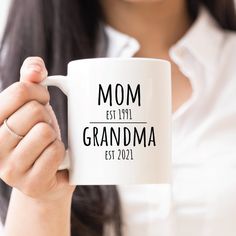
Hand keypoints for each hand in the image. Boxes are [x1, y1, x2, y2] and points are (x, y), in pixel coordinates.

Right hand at [0, 57, 74, 201]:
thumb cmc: (38, 136)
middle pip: (35, 111)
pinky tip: (53, 159)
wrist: (47, 174)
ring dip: (53, 135)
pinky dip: (60, 151)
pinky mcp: (30, 183)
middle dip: (46, 116)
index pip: (20, 91)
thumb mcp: (31, 106)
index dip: (39, 92)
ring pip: (45, 132)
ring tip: (47, 144)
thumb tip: (36, 68)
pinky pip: (54, 152)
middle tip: (43, 127)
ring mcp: (10, 168)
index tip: (41, 100)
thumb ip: (31, 81)